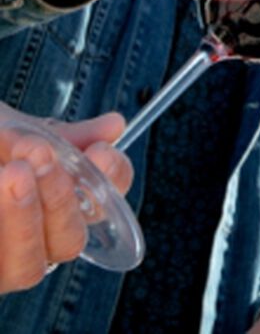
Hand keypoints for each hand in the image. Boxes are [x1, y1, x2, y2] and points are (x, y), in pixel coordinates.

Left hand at [0, 107, 132, 292]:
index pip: (104, 204)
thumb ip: (64, 136)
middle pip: (68, 241)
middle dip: (59, 199)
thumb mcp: (22, 133)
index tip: (99, 151)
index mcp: (62, 207)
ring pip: (26, 267)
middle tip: (40, 156)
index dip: (111, 180)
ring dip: (22, 221)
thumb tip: (114, 126)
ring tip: (8, 173)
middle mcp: (38, 242)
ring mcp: (4, 263)